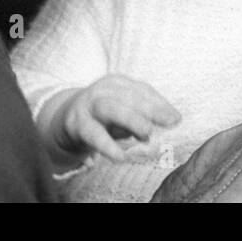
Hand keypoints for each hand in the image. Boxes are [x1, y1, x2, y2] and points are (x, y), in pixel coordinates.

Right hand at [45, 75, 180, 164]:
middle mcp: (102, 90)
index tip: (176, 119)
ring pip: (110, 108)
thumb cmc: (104, 115)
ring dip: (131, 120)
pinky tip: (121, 157)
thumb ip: (145, 113)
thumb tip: (174, 119)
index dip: (160, 104)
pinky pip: (93, 135)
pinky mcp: (76, 124)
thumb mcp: (124, 110)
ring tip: (147, 134)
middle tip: (168, 123)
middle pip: (128, 96)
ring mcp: (88, 106)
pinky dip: (108, 146)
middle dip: (150, 109)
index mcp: (117, 83)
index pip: (142, 91)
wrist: (65, 119)